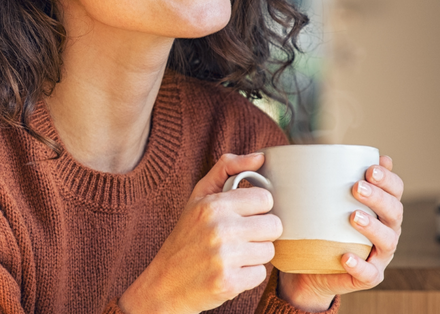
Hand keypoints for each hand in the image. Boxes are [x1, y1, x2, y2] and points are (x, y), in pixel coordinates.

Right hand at [118, 153, 283, 313]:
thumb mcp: (199, 197)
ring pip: (269, 251)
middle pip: (274, 225)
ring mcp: (224, 257)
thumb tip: (260, 157)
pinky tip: (230, 271)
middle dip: (260, 232)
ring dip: (255, 255)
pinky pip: (261, 274)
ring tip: (233, 255)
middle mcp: (219, 229)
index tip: (243, 215)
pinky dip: (248, 275)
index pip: (265, 198)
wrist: (166, 282)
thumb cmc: (187, 236)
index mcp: (214, 205)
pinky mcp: (229, 283)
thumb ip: (227, 169)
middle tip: (240, 237)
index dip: (257, 208)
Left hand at [277, 156, 404, 311]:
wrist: (309, 269)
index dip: (388, 179)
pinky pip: (369, 274)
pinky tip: (346, 257)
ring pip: (387, 241)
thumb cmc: (321, 228)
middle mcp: (387, 231)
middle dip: (378, 198)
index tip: (370, 169)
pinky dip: (360, 265)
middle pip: (394, 212)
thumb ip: (329, 178)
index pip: (395, 190)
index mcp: (381, 209)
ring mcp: (379, 256)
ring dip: (372, 228)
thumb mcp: (324, 201)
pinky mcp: (368, 277)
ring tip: (353, 217)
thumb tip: (319, 145)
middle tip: (357, 187)